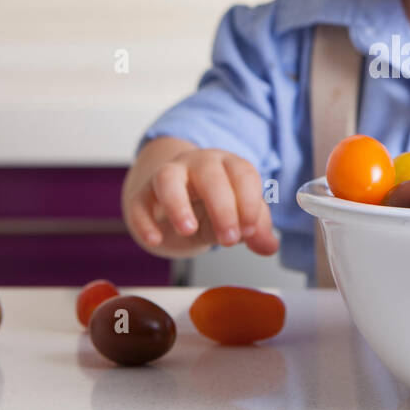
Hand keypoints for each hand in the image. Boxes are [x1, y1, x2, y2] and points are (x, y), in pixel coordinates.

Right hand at [124, 147, 280, 257]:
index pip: (243, 173)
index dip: (248, 202)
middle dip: (222, 208)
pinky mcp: (142, 194)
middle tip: (229, 239)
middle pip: (210, 175)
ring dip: (178, 203)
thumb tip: (269, 246)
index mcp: (228, 165)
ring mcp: (168, 175)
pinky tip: (155, 239)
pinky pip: (140, 202)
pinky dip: (144, 220)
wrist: (172, 202)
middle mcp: (198, 163)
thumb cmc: (212, 206)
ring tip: (189, 230)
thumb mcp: (236, 217)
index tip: (249, 231)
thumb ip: (255, 229)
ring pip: (168, 177)